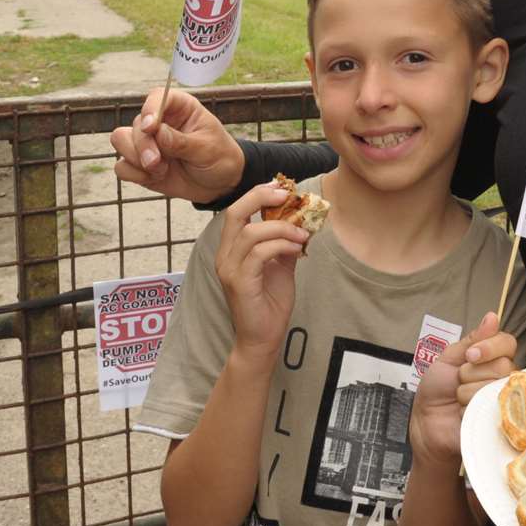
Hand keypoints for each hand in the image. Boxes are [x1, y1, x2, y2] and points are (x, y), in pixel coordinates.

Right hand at [110, 88, 245, 203]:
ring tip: (160, 171)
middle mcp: (160, 121)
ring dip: (135, 158)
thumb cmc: (219, 158)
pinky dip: (134, 174)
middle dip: (143, 145)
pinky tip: (154, 178)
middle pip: (136, 124)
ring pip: (121, 140)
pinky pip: (122, 166)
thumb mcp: (207, 149)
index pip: (157, 97)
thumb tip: (158, 133)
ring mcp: (148, 142)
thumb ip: (182, 142)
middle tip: (157, 162)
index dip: (150, 109)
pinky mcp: (139, 163)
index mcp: (180, 108)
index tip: (151, 127)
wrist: (220, 185)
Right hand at [215, 183, 306, 360]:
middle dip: (261, 198)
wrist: (263, 338)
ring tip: (302, 235)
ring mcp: (229, 270)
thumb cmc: (270, 303)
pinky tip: (296, 248)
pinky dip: (280, 245)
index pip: (236, 212)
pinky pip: (259, 254)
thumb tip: (301, 221)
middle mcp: (224, 257)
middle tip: (286, 196)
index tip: (280, 187)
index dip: (257, 194)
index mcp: (231, 250)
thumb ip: (284, 243)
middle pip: (234, 213)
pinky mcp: (239, 283)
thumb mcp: (281, 266)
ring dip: (281, 228)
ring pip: (251, 233)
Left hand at [409, 312, 517, 469]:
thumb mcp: (449, 357)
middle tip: (459, 382)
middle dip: (471, 373)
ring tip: (459, 400)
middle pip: (501, 366)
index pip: (507, 343)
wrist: (426, 423)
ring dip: (466, 394)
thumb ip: (472, 339)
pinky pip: (488, 410)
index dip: (490, 347)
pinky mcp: (499, 423)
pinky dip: (468, 411)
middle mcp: (504, 378)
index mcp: (493, 359)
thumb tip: (492, 316)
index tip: (470, 356)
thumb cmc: (437, 390)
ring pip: (492, 387)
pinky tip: (464, 414)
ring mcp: (503, 401)